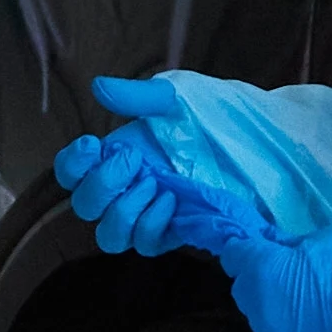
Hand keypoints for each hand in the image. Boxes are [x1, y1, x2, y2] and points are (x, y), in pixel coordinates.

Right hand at [53, 79, 263, 256]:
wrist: (259, 141)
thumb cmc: (217, 114)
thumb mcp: (176, 97)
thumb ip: (137, 97)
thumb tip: (98, 87)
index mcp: (118, 154)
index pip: (72, 170)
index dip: (72, 164)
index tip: (92, 145)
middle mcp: (127, 186)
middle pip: (85, 206)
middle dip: (102, 185)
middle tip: (135, 162)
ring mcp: (149, 212)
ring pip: (110, 235)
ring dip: (124, 211)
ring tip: (155, 186)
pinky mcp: (175, 230)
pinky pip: (146, 243)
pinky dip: (152, 225)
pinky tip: (172, 201)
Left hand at [215, 225, 331, 331]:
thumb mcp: (327, 239)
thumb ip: (293, 246)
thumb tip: (277, 249)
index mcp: (263, 271)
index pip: (235, 256)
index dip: (250, 251)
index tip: (268, 251)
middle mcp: (258, 309)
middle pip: (247, 292)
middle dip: (264, 284)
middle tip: (297, 281)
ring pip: (263, 324)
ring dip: (278, 316)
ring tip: (316, 314)